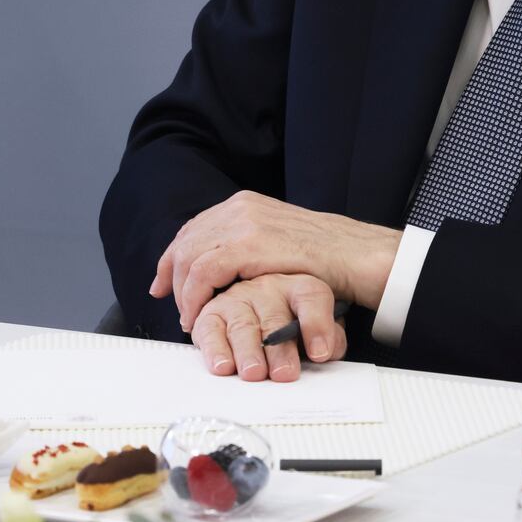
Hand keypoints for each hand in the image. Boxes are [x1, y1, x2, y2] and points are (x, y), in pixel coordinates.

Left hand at [148, 190, 400, 332]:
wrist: (357, 254)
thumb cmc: (328, 256)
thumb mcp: (282, 240)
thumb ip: (253, 244)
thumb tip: (228, 266)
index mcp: (246, 203)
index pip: (195, 228)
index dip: (173, 258)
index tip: (164, 284)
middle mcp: (239, 208)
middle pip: (185, 241)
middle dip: (171, 276)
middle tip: (174, 306)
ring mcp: (243, 224)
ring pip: (188, 257)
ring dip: (182, 292)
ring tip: (189, 318)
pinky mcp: (248, 245)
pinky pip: (202, 272)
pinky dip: (193, 297)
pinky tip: (198, 315)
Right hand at [190, 273, 346, 380]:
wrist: (256, 312)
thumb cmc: (293, 325)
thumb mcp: (319, 328)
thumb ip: (328, 338)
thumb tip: (324, 353)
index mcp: (299, 287)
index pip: (312, 298)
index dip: (318, 324)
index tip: (321, 353)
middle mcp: (268, 288)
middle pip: (274, 318)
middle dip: (279, 350)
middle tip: (284, 374)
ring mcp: (238, 298)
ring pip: (243, 325)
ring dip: (248, 352)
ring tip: (255, 373)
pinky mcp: (212, 314)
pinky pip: (210, 330)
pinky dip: (215, 350)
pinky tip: (223, 366)